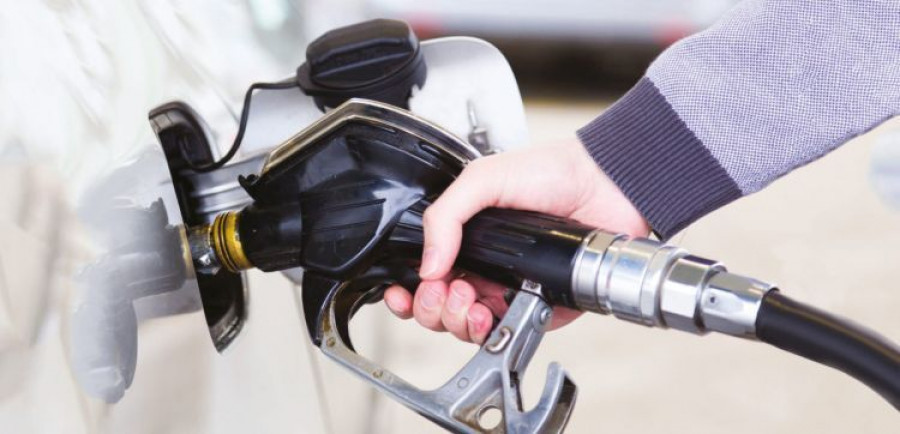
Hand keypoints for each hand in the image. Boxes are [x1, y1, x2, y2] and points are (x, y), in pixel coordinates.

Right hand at [383, 138, 649, 342]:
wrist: (602, 184)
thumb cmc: (548, 172)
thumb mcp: (482, 179)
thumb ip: (445, 216)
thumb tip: (427, 264)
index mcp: (464, 239)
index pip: (424, 276)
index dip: (407, 291)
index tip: (402, 292)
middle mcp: (483, 267)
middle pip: (440, 310)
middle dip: (433, 308)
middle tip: (446, 290)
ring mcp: (509, 290)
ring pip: (468, 328)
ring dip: (458, 322)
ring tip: (470, 300)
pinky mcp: (539, 308)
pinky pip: (508, 333)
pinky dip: (493, 332)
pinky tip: (491, 314)